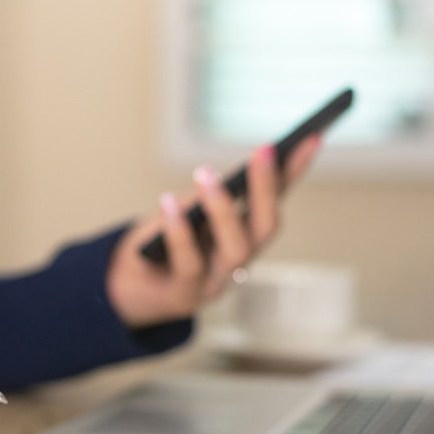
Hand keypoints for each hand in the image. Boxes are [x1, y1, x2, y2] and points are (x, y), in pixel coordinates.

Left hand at [106, 135, 321, 328]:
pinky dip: (179, 233)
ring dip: (223, 210)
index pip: (276, 199)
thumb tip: (225, 175)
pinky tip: (169, 203)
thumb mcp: (183, 210)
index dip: (295, 171)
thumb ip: (206, 196)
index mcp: (243, 235)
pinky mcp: (186, 296)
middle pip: (265, 228)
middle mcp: (239, 260)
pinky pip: (189, 265)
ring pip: (236, 250)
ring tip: (207, 175)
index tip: (312, 137)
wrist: (121, 290)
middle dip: (267, 188)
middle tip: (264, 151)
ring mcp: (216, 282)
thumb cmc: (157, 244)